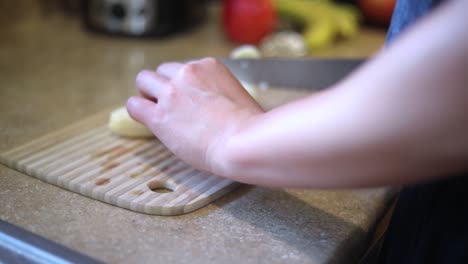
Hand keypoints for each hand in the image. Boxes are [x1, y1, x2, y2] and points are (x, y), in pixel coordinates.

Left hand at [126, 58, 263, 172]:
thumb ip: (221, 92)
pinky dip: (138, 110)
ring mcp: (171, 93)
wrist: (243, 143)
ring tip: (155, 110)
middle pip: (162, 70)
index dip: (183, 85)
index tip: (188, 98)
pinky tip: (147, 119)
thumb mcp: (239, 96)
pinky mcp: (159, 115)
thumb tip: (216, 104)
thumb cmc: (250, 127)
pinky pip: (134, 105)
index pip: (185, 68)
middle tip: (169, 104)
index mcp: (209, 66)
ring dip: (148, 94)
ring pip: (144, 80)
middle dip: (163, 85)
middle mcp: (187, 73)